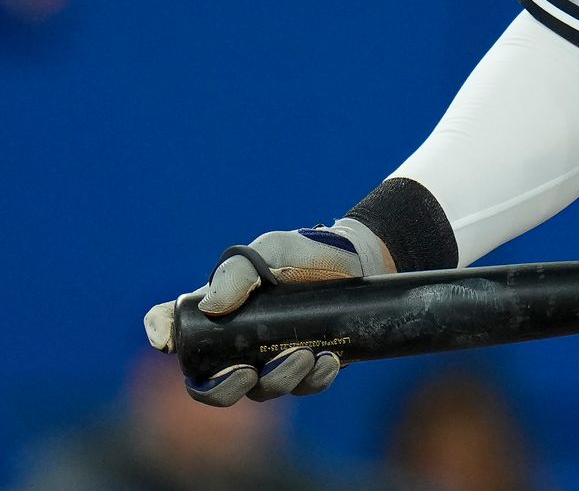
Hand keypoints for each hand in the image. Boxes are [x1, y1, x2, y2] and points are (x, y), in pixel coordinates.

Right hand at [142, 218, 391, 405]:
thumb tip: (213, 307)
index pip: (173, 329)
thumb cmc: (301, 253)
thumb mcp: (270, 249)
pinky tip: (328, 361)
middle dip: (225, 390)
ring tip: (304, 354)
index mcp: (215, 314)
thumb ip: (239, 271)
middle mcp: (236, 345)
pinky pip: (304, 386)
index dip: (162, 336)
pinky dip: (314, 379)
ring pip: (262, 390)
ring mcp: (271, 359)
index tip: (168, 343)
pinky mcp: (306, 367)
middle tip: (247, 373)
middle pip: (211, 386)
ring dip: (280, 379)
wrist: (355, 259)